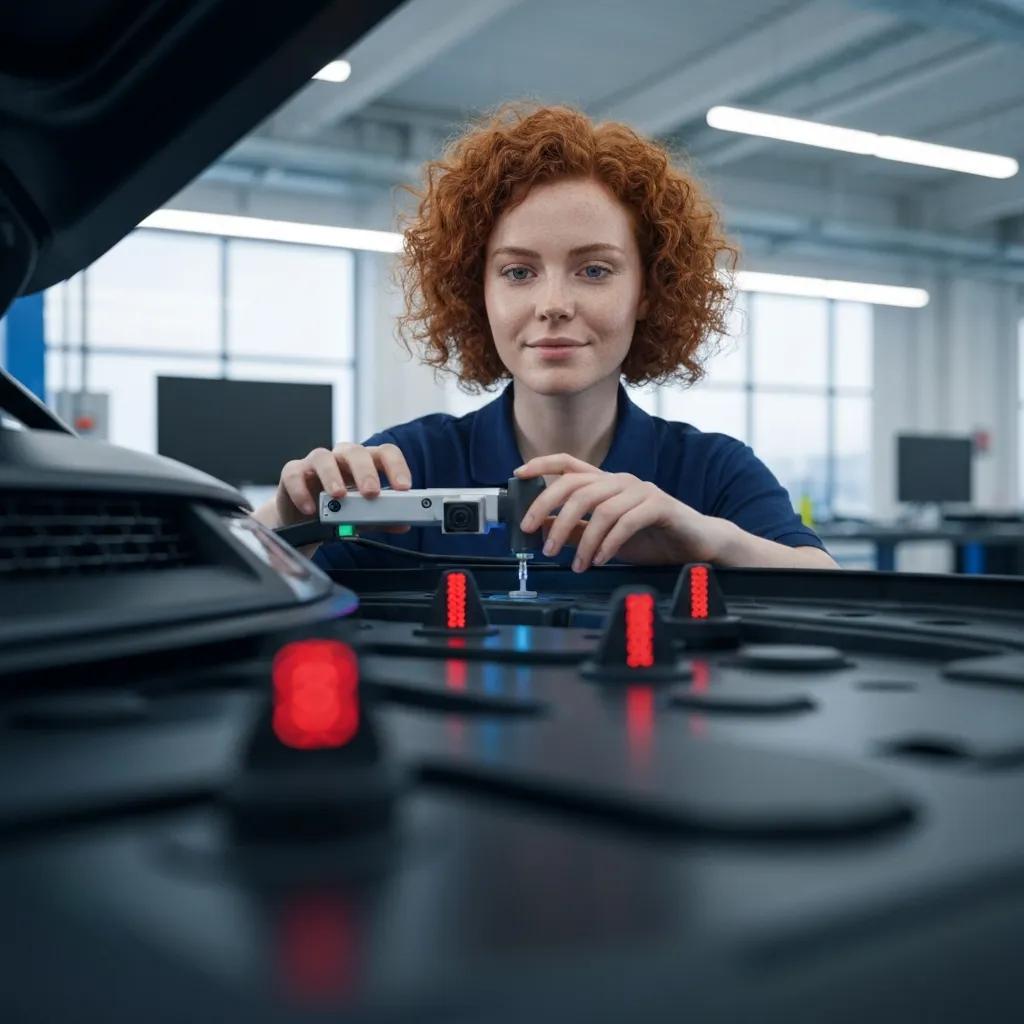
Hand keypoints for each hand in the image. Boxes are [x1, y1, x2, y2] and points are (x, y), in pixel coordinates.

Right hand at [275, 442, 412, 529]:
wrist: (302, 520)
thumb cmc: (336, 511)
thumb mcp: (363, 517)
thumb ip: (381, 519)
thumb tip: (403, 524)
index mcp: (364, 464)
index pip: (385, 453)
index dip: (396, 466)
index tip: (404, 487)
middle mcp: (341, 459)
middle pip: (355, 452)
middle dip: (365, 471)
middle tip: (372, 492)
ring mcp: (315, 464)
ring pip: (323, 457)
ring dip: (332, 476)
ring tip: (339, 496)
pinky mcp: (292, 474)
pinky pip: (294, 474)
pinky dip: (301, 491)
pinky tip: (310, 509)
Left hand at [515, 453, 719, 571]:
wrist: (696, 546)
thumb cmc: (650, 538)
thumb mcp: (603, 537)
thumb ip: (575, 531)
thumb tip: (541, 527)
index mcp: (605, 484)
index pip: (568, 464)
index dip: (541, 464)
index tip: (517, 474)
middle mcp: (621, 481)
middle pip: (575, 487)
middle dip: (551, 513)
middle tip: (539, 542)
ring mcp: (641, 491)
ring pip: (599, 508)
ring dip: (581, 541)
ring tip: (577, 564)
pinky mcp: (659, 506)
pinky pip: (625, 521)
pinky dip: (608, 543)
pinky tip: (600, 560)